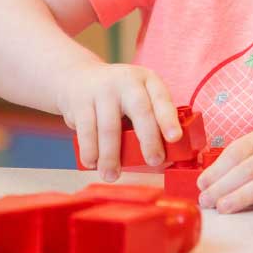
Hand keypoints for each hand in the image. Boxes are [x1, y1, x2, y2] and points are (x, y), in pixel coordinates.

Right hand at [60, 64, 180, 181]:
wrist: (77, 77)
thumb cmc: (117, 97)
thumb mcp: (136, 96)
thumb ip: (149, 119)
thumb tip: (162, 158)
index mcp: (147, 81)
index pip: (162, 99)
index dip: (168, 119)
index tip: (175, 138)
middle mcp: (126, 82)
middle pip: (140, 111)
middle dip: (148, 139)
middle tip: (153, 161)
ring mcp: (102, 90)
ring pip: (109, 127)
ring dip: (111, 155)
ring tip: (112, 175)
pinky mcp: (80, 101)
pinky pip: (86, 130)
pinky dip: (89, 150)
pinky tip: (92, 163)